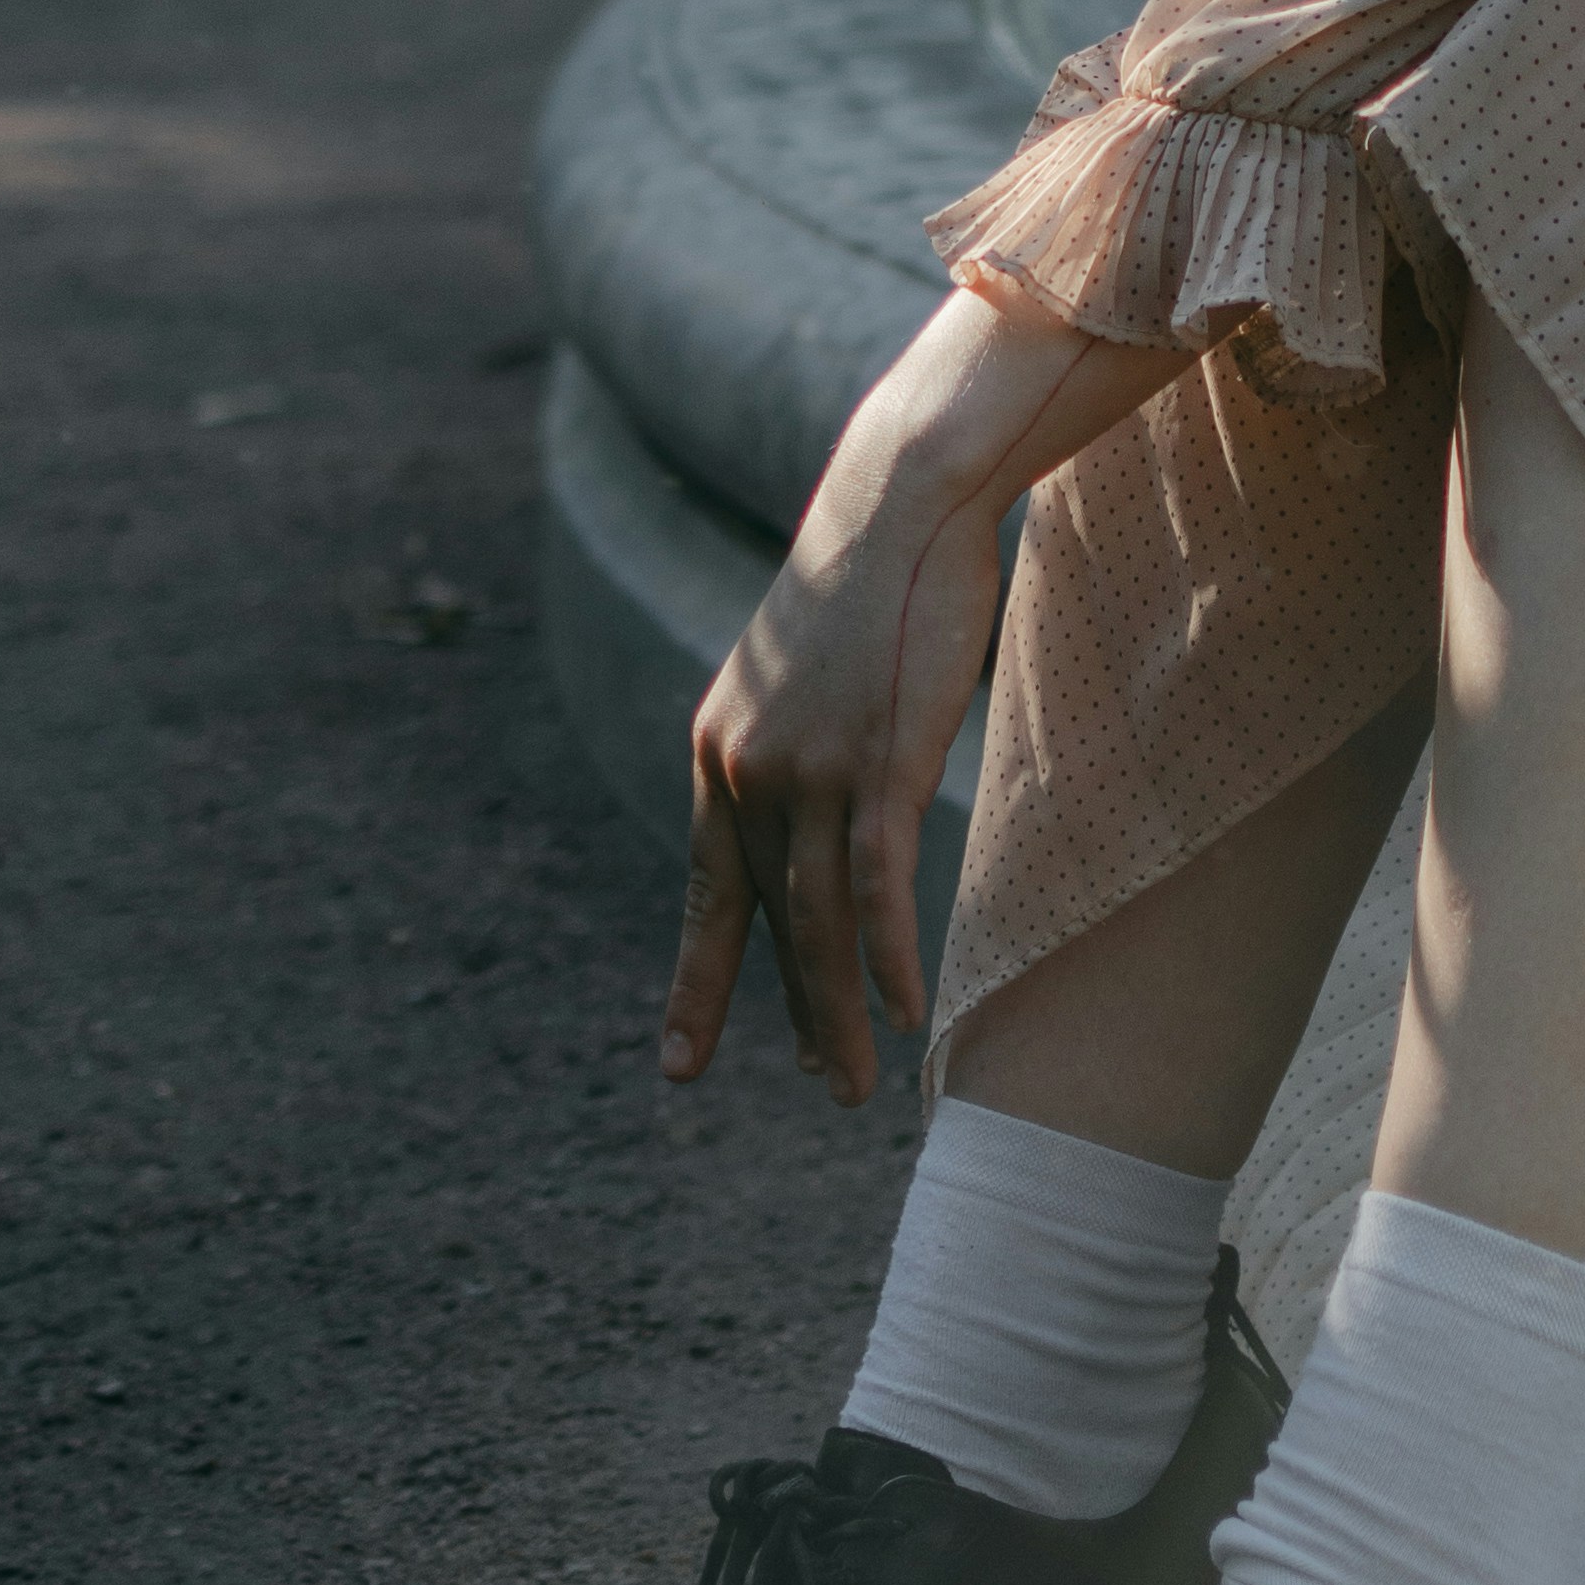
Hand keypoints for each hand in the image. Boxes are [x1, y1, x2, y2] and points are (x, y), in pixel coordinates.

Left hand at [659, 286, 1188, 1105]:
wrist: (899, 498)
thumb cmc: (870, 580)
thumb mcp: (810, 675)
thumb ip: (800, 746)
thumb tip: (816, 798)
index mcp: (720, 751)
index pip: (711, 893)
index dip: (699, 981)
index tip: (681, 1061)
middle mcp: (746, 769)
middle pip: (771, 922)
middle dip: (791, 1016)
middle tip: (822, 1086)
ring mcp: (808, 769)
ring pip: (816, 922)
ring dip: (837, 1014)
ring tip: (857, 1083)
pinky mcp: (875, 759)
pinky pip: (874, 881)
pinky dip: (885, 954)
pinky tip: (903, 1008)